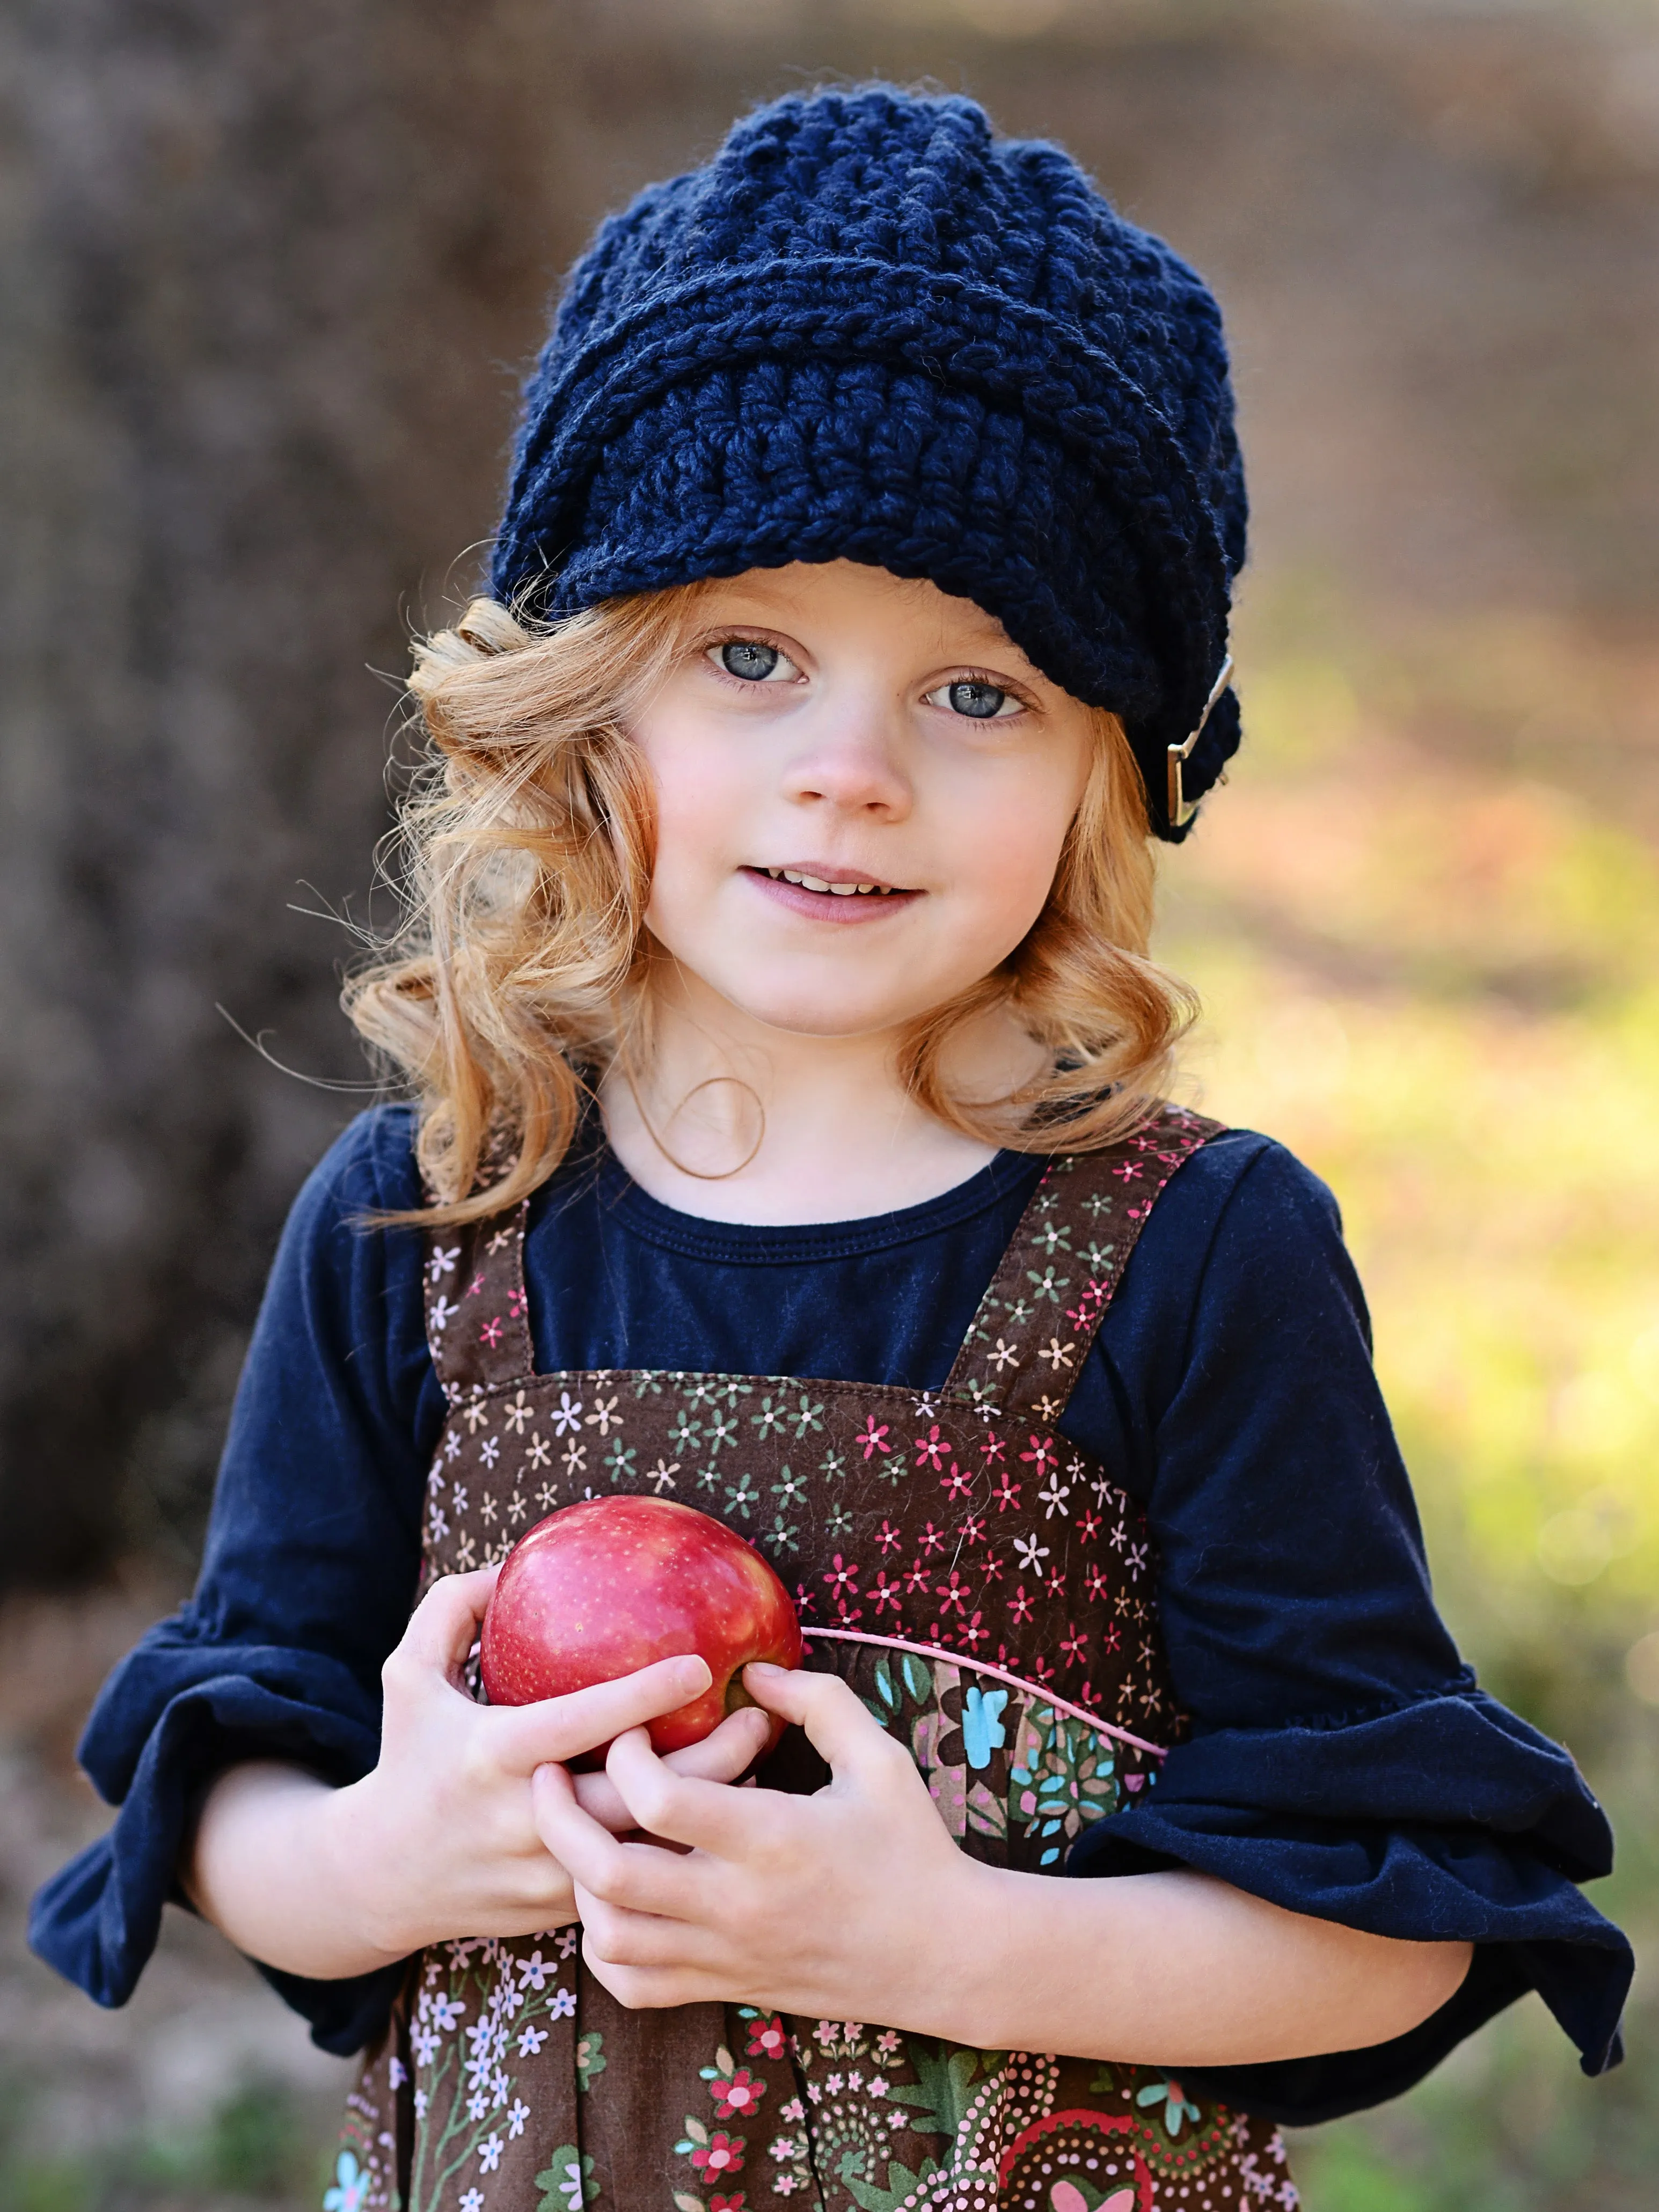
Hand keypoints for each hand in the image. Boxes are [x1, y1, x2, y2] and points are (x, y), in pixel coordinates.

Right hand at [187, 1568, 772, 1979]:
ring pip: (648, 1846)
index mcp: (495, 1755)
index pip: (583, 1723)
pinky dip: (677, 1847)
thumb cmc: (407, 1758)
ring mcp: (546, 1873)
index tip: (699, 1663)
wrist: (374, 1879)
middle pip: (638, 1796)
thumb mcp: (407, 1675)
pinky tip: (719, 1810)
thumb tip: (507, 1564)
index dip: (643, 1694)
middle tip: (759, 1716)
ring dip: (708, 1808)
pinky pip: (634, 1879)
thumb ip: (451, 1610)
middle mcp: (526, 1818)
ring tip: (758, 1758)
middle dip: (711, 1761)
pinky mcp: (560, 1910)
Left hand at [530, 1662, 986, 2029]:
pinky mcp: (725, 1987)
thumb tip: (752, 1674)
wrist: (943, 1955)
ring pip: (608, 1935)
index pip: (659, 1803)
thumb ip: (817, 1702)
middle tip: (546, 1773)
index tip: (630, 1729)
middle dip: (559, 1817)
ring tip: (578, 1835)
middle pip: (607, 1874)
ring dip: (577, 1883)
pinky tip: (612, 1904)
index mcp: (772, 1839)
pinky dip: (604, 1948)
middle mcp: (736, 1904)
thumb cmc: (913, 1847)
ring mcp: (725, 1954)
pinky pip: (633, 1985)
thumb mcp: (878, 1759)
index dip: (626, 1755)